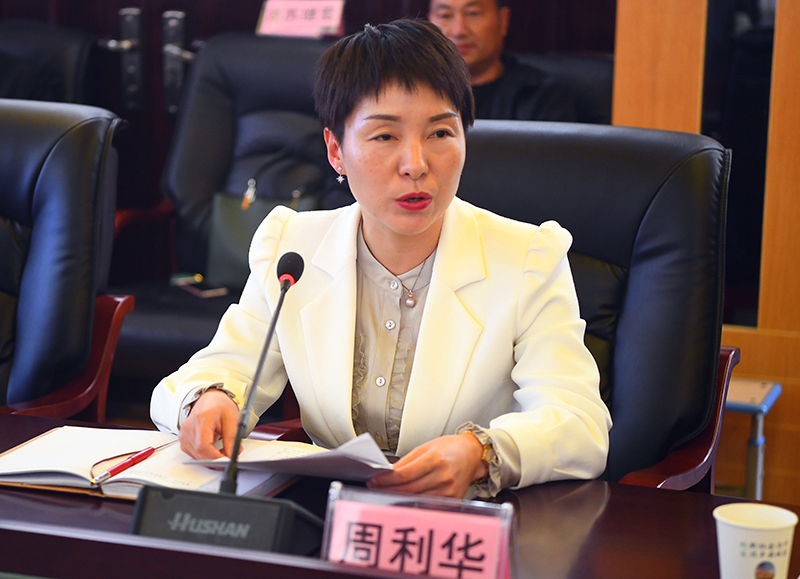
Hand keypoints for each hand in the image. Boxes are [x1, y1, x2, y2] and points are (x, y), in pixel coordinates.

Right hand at [178, 389, 239, 459]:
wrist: (209, 400)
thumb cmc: (220, 406)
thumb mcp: (232, 419)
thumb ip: (231, 438)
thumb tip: (232, 456)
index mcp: (201, 418)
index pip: (203, 445)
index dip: (215, 457)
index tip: (227, 460)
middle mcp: (188, 427)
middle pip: (200, 453)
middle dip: (216, 459)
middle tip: (230, 456)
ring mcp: (183, 435)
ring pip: (197, 456)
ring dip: (212, 458)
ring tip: (224, 450)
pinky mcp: (183, 440)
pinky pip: (194, 454)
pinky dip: (206, 455)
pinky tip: (214, 449)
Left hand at [366, 432, 487, 497]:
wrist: (473, 454)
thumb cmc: (451, 448)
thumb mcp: (426, 447)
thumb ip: (406, 461)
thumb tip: (388, 472)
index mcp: (435, 460)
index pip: (404, 474)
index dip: (386, 480)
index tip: (375, 480)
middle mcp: (443, 476)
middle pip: (408, 488)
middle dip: (389, 489)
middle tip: (376, 488)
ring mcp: (448, 490)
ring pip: (416, 498)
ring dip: (399, 496)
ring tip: (387, 492)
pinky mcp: (452, 499)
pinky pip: (428, 503)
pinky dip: (414, 501)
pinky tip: (405, 497)